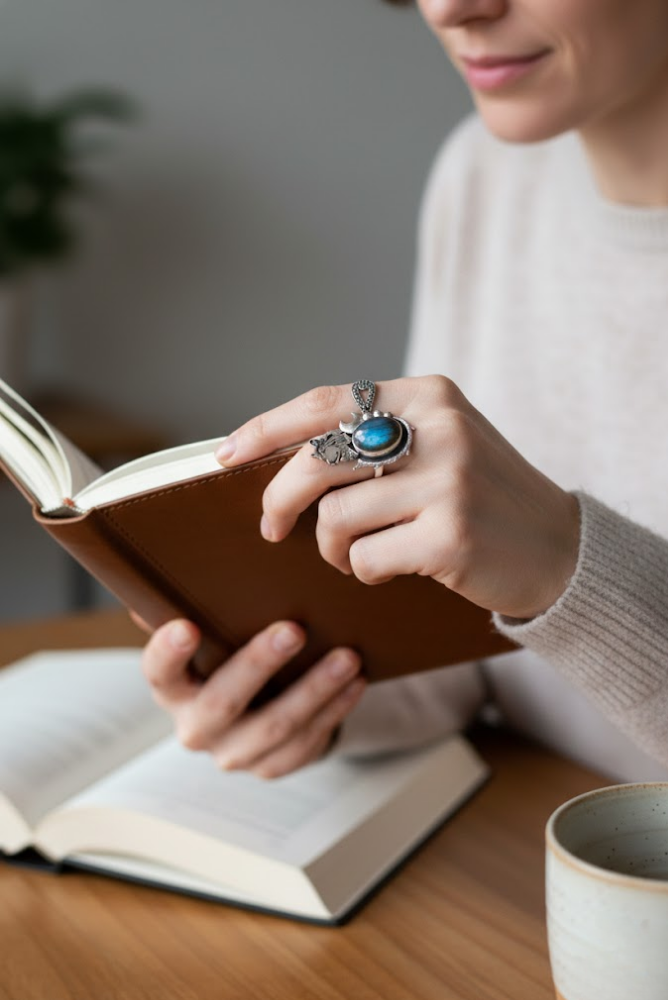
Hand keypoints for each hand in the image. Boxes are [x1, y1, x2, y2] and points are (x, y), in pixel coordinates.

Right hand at [139, 617, 365, 777]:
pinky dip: (333, 712)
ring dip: (314, 690)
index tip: (187, 626)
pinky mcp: (270, 766)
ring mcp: (233, 753)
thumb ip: (196, 606)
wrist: (253, 712)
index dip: (169, 653)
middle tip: (294, 630)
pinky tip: (355, 684)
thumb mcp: (212, 636)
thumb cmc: (228, 657)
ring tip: (347, 657)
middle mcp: (196, 727)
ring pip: (275, 727)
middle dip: (259, 665)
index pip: (160, 672)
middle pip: (222, 702)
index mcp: (173, 689)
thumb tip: (179, 570)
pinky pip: (305, 744)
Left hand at [215, 375, 579, 619]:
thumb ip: (377, 437)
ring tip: (354, 555)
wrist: (558, 548)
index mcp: (426, 395)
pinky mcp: (451, 534)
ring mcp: (448, 480)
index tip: (225, 455)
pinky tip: (388, 570)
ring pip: (336, 517)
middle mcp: (437, 427)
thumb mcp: (440, 443)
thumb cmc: (481, 498)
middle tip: (271, 529)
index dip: (265, 429)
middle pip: (316, 461)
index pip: (324, 403)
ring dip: (332, 548)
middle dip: (278, 501)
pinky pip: (366, 559)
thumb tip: (281, 459)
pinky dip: (364, 572)